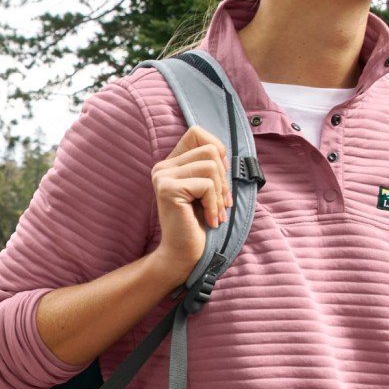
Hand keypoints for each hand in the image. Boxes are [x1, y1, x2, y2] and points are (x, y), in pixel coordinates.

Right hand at [147, 126, 231, 284]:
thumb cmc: (200, 224)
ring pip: (211, 166)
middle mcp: (163, 167)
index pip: (197, 133)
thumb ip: (212, 167)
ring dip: (219, 193)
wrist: (185, 256)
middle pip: (210, 149)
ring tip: (215, 213)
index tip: (219, 178)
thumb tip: (225, 152)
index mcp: (171, 164)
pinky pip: (206, 185)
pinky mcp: (168, 189)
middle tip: (221, 204)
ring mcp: (163, 176)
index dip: (217, 150)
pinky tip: (210, 220)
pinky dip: (214, 204)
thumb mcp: (209, 190)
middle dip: (224, 179)